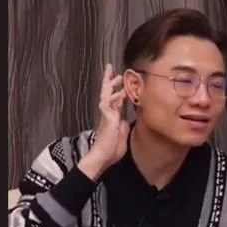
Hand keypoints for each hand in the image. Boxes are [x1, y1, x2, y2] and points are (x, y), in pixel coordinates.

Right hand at [79, 64, 129, 178]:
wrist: (102, 158)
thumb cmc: (110, 150)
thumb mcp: (121, 136)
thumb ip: (122, 127)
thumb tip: (123, 119)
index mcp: (112, 117)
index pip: (115, 100)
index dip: (118, 90)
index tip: (121, 82)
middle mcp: (108, 114)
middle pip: (107, 93)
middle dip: (109, 80)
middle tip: (110, 68)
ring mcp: (106, 115)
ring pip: (106, 95)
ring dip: (111, 84)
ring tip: (116, 74)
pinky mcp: (106, 118)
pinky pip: (108, 104)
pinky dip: (114, 98)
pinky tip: (120, 93)